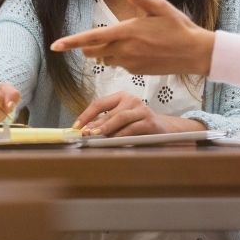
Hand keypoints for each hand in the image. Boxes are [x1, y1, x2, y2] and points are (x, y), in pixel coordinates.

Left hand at [51, 0, 215, 75]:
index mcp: (127, 32)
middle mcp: (125, 50)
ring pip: (107, 59)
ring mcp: (131, 63)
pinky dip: (121, 58)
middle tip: (90, 40)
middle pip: (94, 51)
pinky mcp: (137, 72)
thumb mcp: (161, 7)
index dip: (72, 42)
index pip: (92, 38)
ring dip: (106, 51)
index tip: (55, 46)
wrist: (195, 53)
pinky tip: (137, 50)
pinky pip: (121, 65)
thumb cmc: (179, 28)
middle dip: (88, 46)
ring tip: (120, 41)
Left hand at [71, 91, 203, 136]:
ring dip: (106, 128)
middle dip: (95, 125)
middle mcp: (132, 100)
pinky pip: (132, 128)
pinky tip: (113, 142)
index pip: (99, 103)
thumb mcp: (120, 120)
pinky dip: (121, 135)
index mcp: (122, 97)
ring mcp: (142, 110)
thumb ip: (105, 123)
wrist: (164, 129)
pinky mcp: (150, 121)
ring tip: (96, 137)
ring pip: (120, 118)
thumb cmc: (137, 125)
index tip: (76, 127)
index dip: (86, 115)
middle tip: (85, 134)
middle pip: (109, 112)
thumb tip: (85, 130)